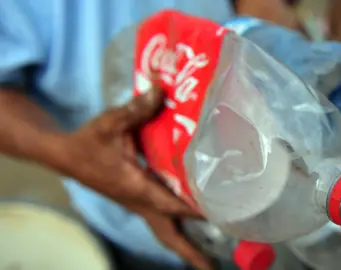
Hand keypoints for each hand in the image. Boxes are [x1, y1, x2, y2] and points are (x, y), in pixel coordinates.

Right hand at [57, 88, 212, 269]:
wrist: (65, 155)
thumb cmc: (87, 142)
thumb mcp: (110, 122)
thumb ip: (137, 108)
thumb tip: (160, 88)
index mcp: (136, 187)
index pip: (171, 204)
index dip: (195, 211)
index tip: (221, 218)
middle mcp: (140, 201)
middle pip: (168, 234)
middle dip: (190, 253)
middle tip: (212, 267)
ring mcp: (138, 204)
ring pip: (165, 230)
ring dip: (185, 244)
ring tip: (207, 258)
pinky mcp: (136, 199)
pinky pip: (160, 218)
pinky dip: (176, 225)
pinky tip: (190, 221)